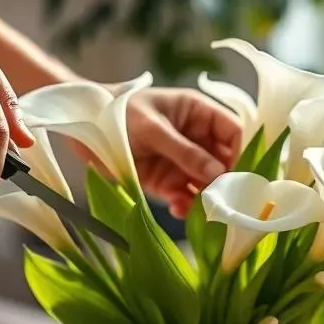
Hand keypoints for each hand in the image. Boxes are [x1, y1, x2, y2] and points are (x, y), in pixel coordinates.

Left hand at [126, 88, 241, 217]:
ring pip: (207, 184)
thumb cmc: (118, 112)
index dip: (239, 152)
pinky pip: (185, 197)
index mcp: (197, 114)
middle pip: (224, 163)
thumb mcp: (153, 128)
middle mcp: (195, 139)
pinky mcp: (166, 182)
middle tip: (221, 200)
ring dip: (206, 198)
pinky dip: (185, 207)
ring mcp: (181, 162)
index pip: (233, 132)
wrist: (83, 127)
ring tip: (201, 211)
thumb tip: (218, 173)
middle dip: (224, 182)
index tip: (236, 175)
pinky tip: (179, 210)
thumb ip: (185, 151)